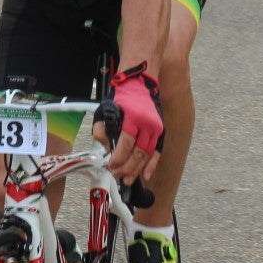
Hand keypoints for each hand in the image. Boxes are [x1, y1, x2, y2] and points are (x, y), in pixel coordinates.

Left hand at [99, 64, 162, 184]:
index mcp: (133, 117)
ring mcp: (156, 128)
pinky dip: (152, 164)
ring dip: (137, 169)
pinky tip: (146, 175)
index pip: (126, 144)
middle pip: (138, 152)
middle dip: (127, 167)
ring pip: (147, 154)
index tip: (110, 166)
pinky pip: (157, 151)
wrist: (141, 82)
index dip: (118, 158)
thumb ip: (101, 130)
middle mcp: (148, 124)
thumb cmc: (122, 97)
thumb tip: (106, 149)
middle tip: (117, 175)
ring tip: (128, 179)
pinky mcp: (160, 130)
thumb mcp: (105, 110)